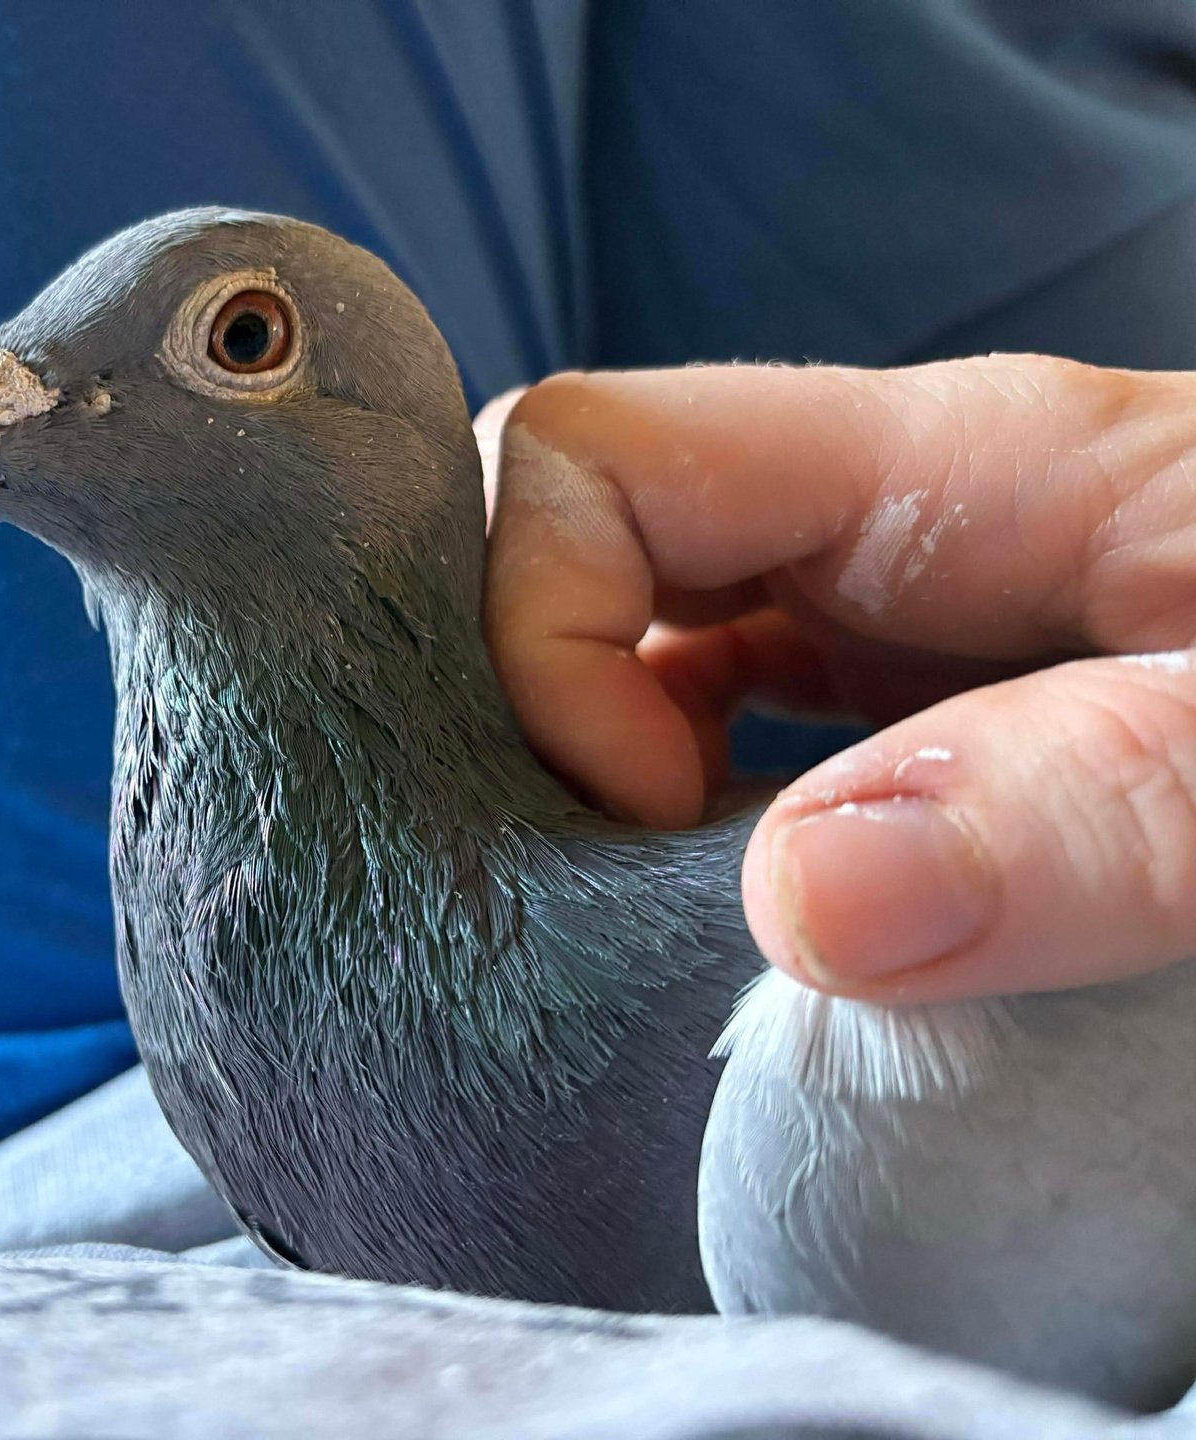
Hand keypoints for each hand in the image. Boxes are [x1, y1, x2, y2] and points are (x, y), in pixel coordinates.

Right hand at [479, 356, 1195, 1003]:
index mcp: (954, 466)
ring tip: (658, 918)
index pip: (591, 454)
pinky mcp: (902, 688)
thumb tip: (804, 900)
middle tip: (606, 878)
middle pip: (570, 527)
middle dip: (523, 699)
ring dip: (583, 770)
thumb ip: (1084, 806)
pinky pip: (706, 704)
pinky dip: (663, 814)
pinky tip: (725, 915)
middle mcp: (885, 517)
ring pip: (623, 624)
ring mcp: (886, 600)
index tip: (649, 819)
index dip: (546, 632)